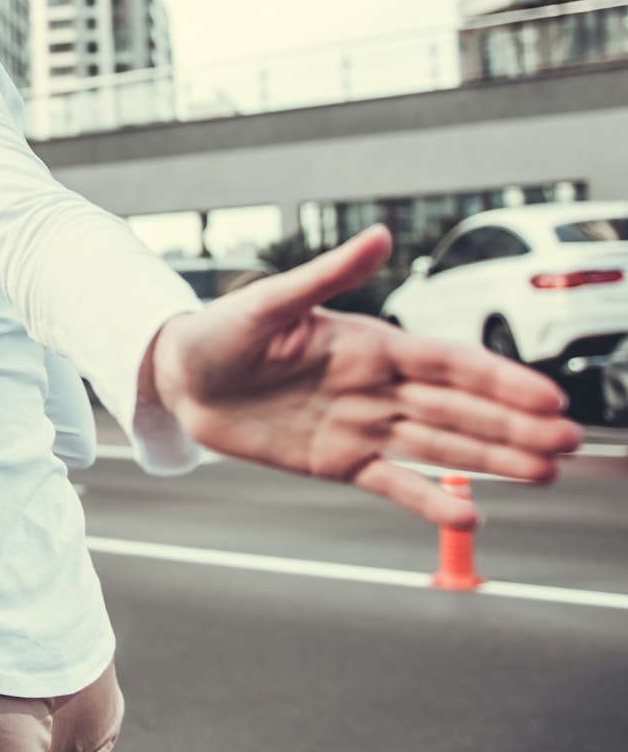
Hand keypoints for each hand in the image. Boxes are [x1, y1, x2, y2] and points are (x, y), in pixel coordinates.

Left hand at [147, 225, 583, 527]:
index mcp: (370, 344)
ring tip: (545, 475)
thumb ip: (327, 275)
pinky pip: (392, 483)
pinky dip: (427, 499)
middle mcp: (377, 387)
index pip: (450, 363)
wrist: (182, 378)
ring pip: (439, 446)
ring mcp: (362, 426)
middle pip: (459, 408)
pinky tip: (468, 515)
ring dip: (492, 461)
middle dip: (514, 426)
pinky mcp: (338, 462)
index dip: (499, 381)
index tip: (547, 398)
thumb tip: (378, 236)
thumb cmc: (222, 330)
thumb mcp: (271, 302)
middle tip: (569, 444)